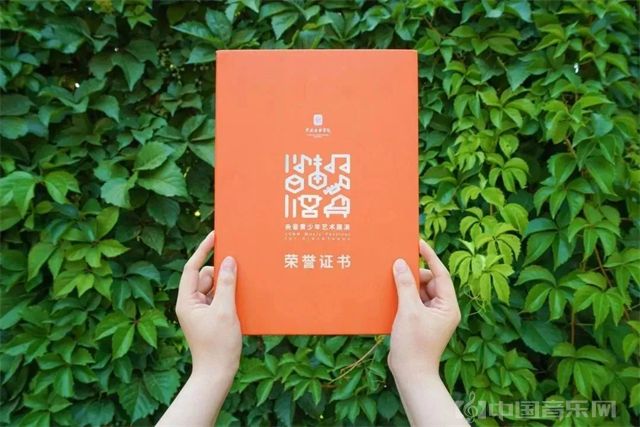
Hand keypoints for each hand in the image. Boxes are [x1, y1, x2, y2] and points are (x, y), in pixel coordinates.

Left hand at [175, 230, 241, 377]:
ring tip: (242, 285)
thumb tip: (229, 261)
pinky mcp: (210, 318)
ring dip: (227, 284)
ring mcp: (200, 312)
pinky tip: (242, 297)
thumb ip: (227, 283)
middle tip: (239, 265)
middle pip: (205, 277)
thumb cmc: (218, 345)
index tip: (215, 236)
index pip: (192, 268)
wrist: (217, 374)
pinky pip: (218, 299)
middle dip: (221, 272)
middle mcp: (190, 304)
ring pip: (213, 288)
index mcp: (186, 301)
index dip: (203, 250)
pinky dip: (229, 296)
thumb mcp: (225, 310)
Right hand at [388, 238, 460, 379]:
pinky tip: (391, 293)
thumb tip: (401, 263)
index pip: (441, 274)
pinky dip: (404, 296)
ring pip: (420, 292)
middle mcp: (443, 309)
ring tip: (392, 279)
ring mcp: (432, 317)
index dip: (430, 257)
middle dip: (414, 274)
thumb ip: (405, 285)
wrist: (411, 374)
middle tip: (397, 265)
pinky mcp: (421, 322)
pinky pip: (413, 302)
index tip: (418, 243)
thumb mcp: (408, 310)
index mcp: (448, 306)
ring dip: (407, 285)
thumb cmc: (414, 345)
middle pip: (430, 282)